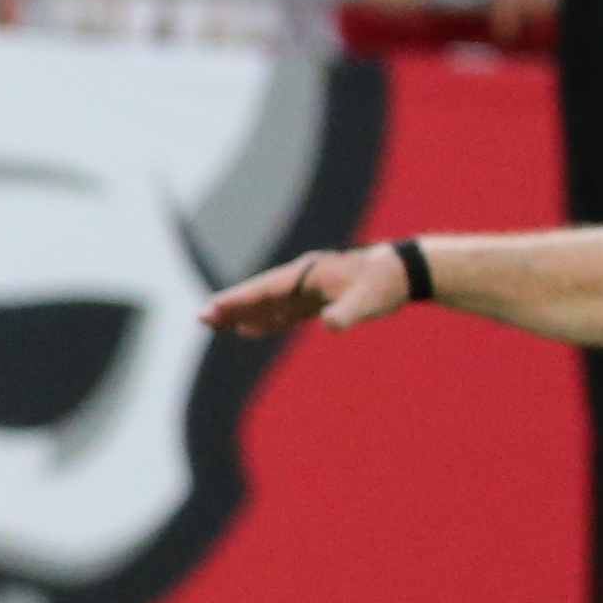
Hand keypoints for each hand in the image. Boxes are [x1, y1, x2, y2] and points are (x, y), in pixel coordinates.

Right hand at [198, 242, 419, 336]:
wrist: (402, 273)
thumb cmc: (384, 284)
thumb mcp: (368, 300)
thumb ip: (347, 313)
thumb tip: (330, 325)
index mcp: (306, 274)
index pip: (265, 289)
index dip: (238, 300)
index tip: (214, 308)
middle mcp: (301, 279)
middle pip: (259, 294)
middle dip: (230, 306)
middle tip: (201, 318)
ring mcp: (306, 289)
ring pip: (267, 302)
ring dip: (242, 313)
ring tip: (214, 324)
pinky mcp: (315, 299)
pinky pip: (282, 311)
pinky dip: (264, 320)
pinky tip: (248, 329)